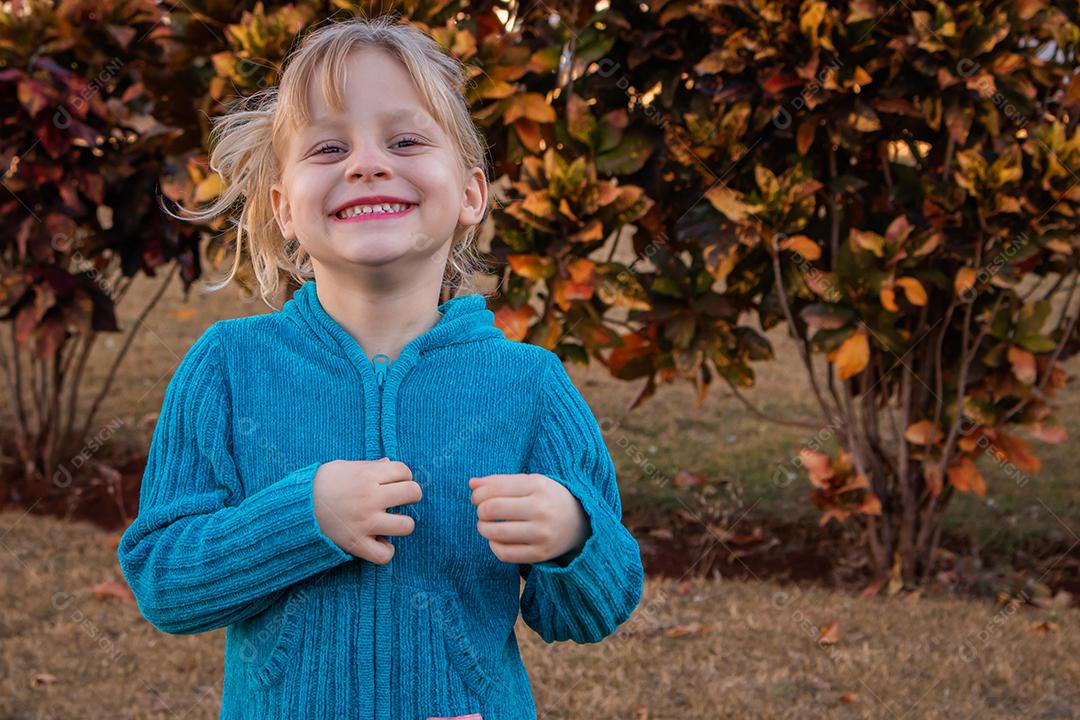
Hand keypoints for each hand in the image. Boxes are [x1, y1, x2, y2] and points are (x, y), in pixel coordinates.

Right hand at [312, 458, 420, 564]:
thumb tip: (389, 463)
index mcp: (367, 476)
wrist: (293, 508)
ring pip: (406, 525)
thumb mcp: (343, 467)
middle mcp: (369, 498)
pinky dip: (385, 550)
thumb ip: (369, 466)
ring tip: (391, 523)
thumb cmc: (319, 484)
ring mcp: (364, 523)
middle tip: (399, 500)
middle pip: (413, 493)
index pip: (404, 471)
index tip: (394, 482)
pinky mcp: (356, 544)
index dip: (403, 476)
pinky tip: (379, 542)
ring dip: (402, 524)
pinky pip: (385, 555)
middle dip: (410, 495)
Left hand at [468, 473, 589, 564]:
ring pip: (495, 533)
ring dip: (483, 528)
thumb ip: (499, 481)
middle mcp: (541, 509)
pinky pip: (504, 554)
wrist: (580, 522)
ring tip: (487, 525)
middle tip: (484, 512)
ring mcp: (542, 534)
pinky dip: (493, 546)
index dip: (478, 494)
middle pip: (492, 510)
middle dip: (480, 511)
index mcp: (538, 486)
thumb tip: (471, 484)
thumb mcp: (529, 482)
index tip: (478, 497)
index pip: (494, 489)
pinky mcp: (541, 554)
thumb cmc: (547, 498)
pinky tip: (497, 540)